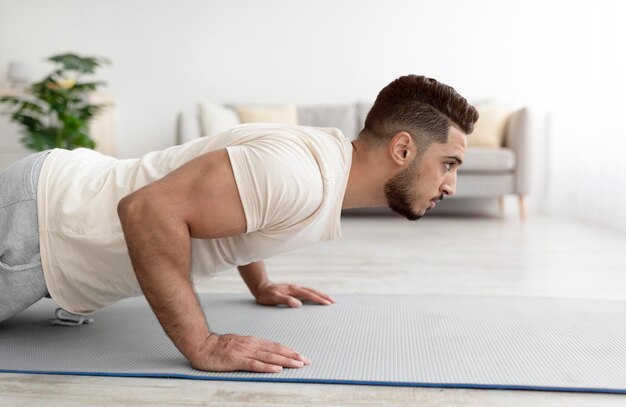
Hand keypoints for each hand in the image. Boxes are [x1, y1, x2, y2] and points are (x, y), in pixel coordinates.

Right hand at [190, 333, 310, 372]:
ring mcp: (245, 352)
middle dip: (293, 356)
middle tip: (307, 361)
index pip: (275, 346)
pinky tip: (277, 369)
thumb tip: (265, 353)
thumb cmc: (219, 346)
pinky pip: (255, 364)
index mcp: (253, 341)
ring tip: (298, 364)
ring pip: (269, 357)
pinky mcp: (237, 360)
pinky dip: (267, 367)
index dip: (289, 351)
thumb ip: (252, 348)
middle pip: (276, 350)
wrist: (202, 345)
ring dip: (285, 361)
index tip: (301, 356)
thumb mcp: (239, 344)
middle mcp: (252, 345)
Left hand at [254, 282, 335, 307]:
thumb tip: (299, 304)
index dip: (318, 299)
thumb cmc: (266, 295)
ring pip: (311, 291)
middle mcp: (296, 288)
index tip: (327, 303)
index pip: (309, 295)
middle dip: (324, 296)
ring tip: (329, 300)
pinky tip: (317, 298)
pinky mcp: (294, 291)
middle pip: (313, 291)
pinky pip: (307, 292)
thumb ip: (286, 300)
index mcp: (293, 290)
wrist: (260, 287)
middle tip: (334, 302)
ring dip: (320, 295)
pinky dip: (314, 294)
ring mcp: (295, 289)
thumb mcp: (274, 298)